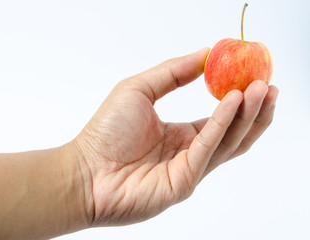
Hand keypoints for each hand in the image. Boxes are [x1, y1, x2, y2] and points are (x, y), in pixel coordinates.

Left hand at [72, 48, 278, 226]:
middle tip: (268, 84)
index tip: (253, 76)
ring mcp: (189, 169)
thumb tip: (204, 54)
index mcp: (181, 134)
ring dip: (247, 116)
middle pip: (231, 131)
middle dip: (253, 108)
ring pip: (228, 142)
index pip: (219, 117)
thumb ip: (172, 73)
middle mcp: (190, 152)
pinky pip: (208, 149)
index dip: (238, 99)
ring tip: (262, 90)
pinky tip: (232, 102)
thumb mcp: (139, 90)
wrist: (85, 171)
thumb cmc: (106, 132)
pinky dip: (221, 124)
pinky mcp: (185, 181)